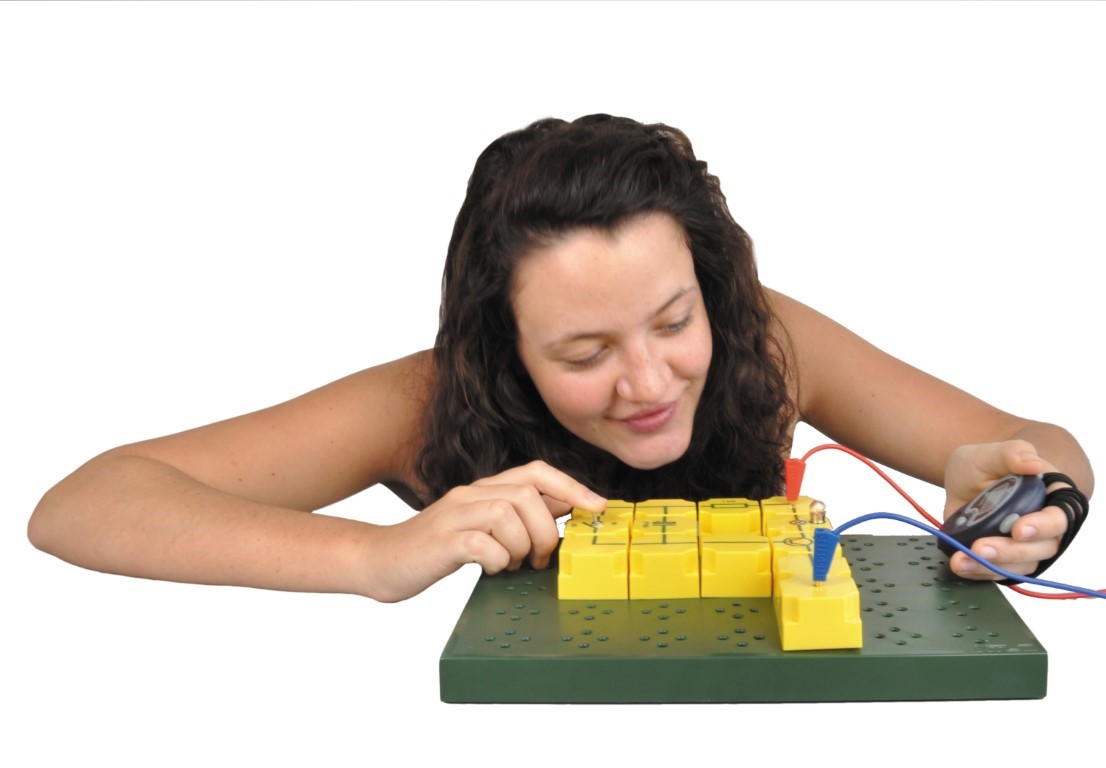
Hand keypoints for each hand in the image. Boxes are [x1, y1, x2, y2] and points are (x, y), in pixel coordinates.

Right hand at [365, 461, 605, 601]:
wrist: (379, 560)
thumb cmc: (435, 549)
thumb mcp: (480, 526)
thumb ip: (516, 516)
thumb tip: (563, 512)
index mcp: (483, 489)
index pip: (535, 471)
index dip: (571, 486)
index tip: (598, 507)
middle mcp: (469, 494)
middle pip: (527, 495)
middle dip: (546, 530)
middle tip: (540, 558)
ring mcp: (453, 515)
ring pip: (508, 516)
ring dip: (521, 547)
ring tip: (511, 565)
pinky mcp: (441, 541)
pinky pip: (484, 545)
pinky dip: (497, 561)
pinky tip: (490, 569)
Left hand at [942, 440, 1067, 580]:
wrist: (964, 480)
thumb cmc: (985, 465)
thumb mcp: (992, 453)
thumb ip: (1012, 453)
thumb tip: (1034, 464)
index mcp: (1053, 496)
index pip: (1060, 516)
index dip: (1044, 526)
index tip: (1018, 529)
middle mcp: (1046, 525)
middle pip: (1042, 548)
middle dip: (1011, 551)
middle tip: (981, 548)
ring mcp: (1027, 545)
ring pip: (1021, 565)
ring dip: (992, 566)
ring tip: (962, 560)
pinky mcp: (1006, 558)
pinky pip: (999, 572)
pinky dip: (979, 571)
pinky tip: (960, 564)